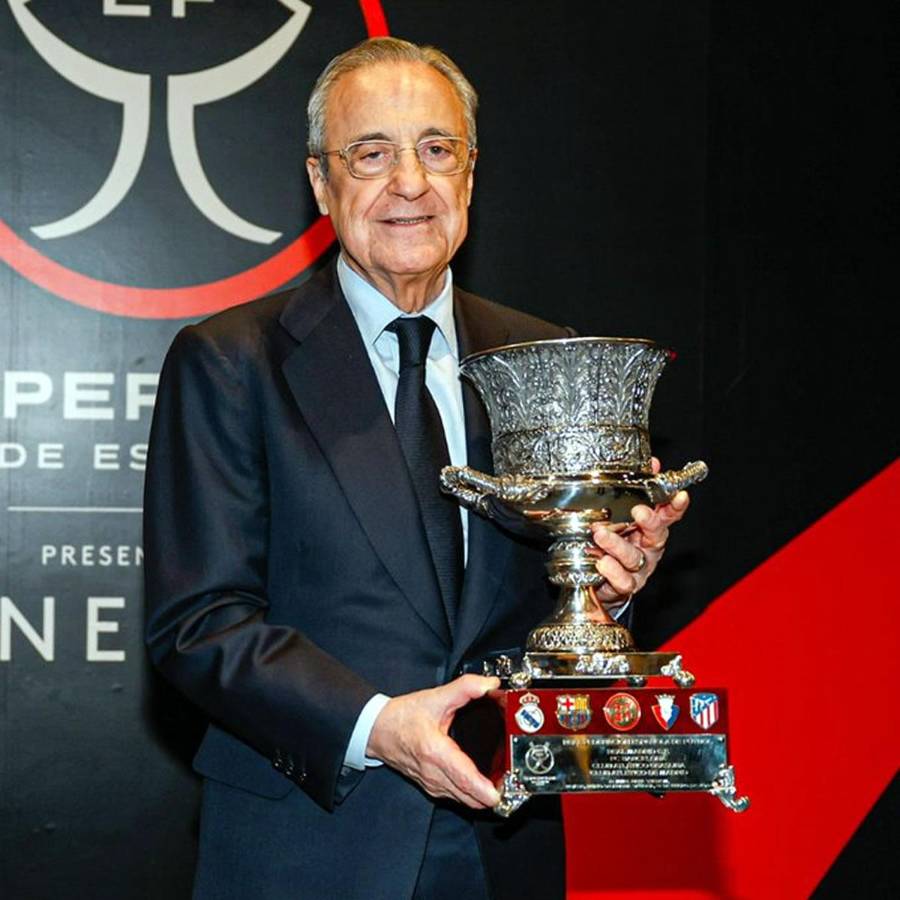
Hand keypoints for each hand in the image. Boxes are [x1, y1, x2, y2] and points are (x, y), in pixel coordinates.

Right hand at [366, 674, 500, 809]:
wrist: (378, 730)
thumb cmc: (403, 717)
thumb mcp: (436, 697)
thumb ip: (465, 688)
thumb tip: (490, 685)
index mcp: (435, 752)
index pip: (464, 779)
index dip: (484, 790)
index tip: (500, 795)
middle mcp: (433, 773)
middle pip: (469, 798)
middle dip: (491, 795)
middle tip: (511, 784)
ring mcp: (431, 784)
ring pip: (463, 801)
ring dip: (481, 796)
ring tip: (499, 782)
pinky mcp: (430, 787)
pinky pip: (455, 797)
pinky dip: (470, 794)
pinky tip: (479, 782)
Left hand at [589, 457, 689, 601]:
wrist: (602, 581)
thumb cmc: (615, 541)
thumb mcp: (623, 514)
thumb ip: (637, 489)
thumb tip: (653, 462)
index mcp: (651, 528)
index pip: (669, 514)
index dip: (676, 505)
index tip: (681, 494)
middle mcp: (649, 548)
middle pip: (657, 534)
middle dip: (650, 522)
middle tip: (638, 512)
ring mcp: (639, 569)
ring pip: (635, 558)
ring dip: (617, 545)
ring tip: (599, 535)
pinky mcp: (626, 586)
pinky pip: (623, 581)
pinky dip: (612, 572)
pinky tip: (601, 562)